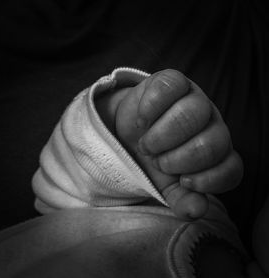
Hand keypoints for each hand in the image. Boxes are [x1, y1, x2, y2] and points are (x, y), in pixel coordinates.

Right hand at [96, 69, 242, 219]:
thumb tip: (195, 210)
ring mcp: (194, 99)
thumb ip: (181, 199)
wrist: (130, 133)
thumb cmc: (152, 158)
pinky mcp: (174, 81)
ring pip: (193, 113)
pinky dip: (150, 109)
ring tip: (147, 142)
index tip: (183, 181)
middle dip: (176, 159)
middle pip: (211, 143)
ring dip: (161, 136)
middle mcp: (212, 124)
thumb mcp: (165, 184)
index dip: (208, 180)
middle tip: (156, 159)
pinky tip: (142, 120)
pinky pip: (170, 87)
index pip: (231, 170)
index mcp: (217, 152)